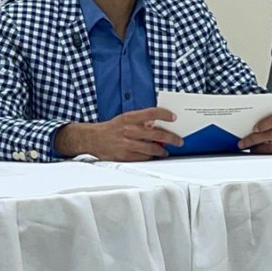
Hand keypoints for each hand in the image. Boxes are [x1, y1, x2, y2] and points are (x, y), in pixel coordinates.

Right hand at [55, 108, 183, 161]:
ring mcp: (127, 143)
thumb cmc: (111, 128)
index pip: (152, 113)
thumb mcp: (125, 119)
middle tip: (179, 140)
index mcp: (130, 117)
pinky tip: (154, 156)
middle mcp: (129, 130)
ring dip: (162, 150)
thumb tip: (156, 123)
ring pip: (152, 148)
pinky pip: (143, 158)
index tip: (174, 117)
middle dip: (171, 138)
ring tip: (166, 151)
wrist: (92, 139)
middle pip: (156, 133)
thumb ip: (140, 120)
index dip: (165, 114)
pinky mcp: (125, 156)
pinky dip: (150, 157)